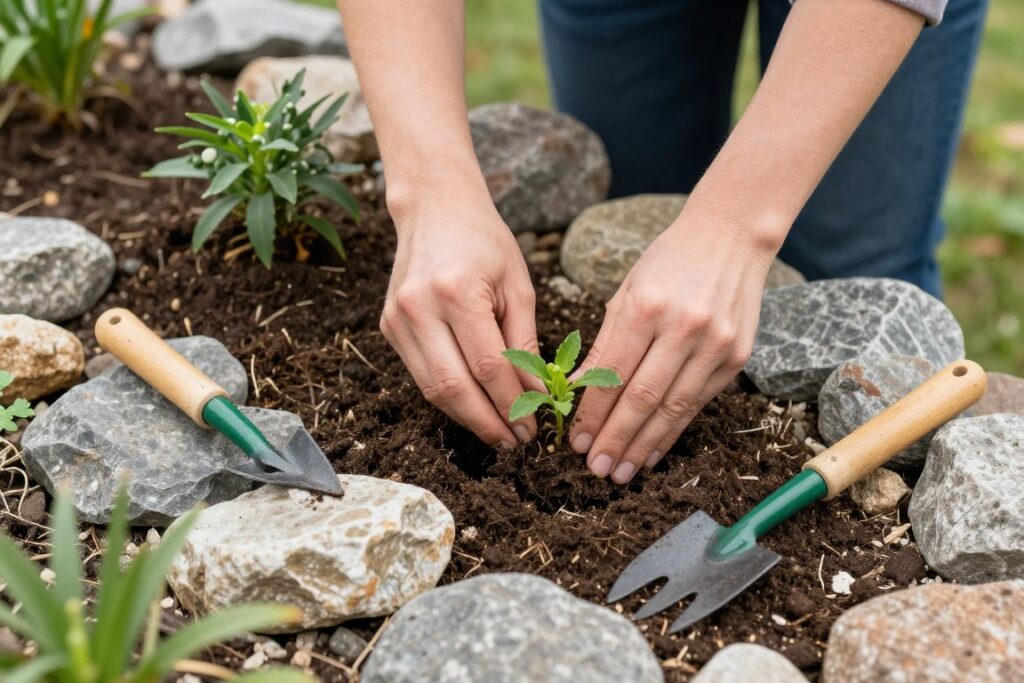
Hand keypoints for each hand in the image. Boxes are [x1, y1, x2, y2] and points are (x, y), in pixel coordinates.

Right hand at [380, 192, 538, 448]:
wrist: (435, 209)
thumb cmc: (485, 243)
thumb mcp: (518, 286)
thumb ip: (525, 343)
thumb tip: (536, 396)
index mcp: (457, 291)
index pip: (488, 366)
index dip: (512, 403)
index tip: (533, 425)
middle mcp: (419, 307)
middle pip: (453, 387)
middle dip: (488, 422)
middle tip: (515, 442)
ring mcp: (398, 319)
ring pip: (432, 389)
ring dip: (467, 417)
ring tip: (499, 432)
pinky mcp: (389, 327)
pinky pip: (421, 375)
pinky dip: (450, 396)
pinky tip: (475, 405)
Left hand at [569, 207, 776, 482]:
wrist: (732, 236)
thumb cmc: (668, 261)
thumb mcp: (626, 292)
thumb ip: (603, 343)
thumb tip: (575, 390)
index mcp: (646, 307)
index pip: (613, 374)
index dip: (593, 415)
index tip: (577, 442)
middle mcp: (683, 328)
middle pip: (643, 399)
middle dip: (616, 440)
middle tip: (596, 469)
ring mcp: (715, 344)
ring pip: (673, 409)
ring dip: (644, 446)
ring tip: (622, 471)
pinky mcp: (736, 357)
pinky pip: (698, 403)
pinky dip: (673, 431)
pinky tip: (654, 451)